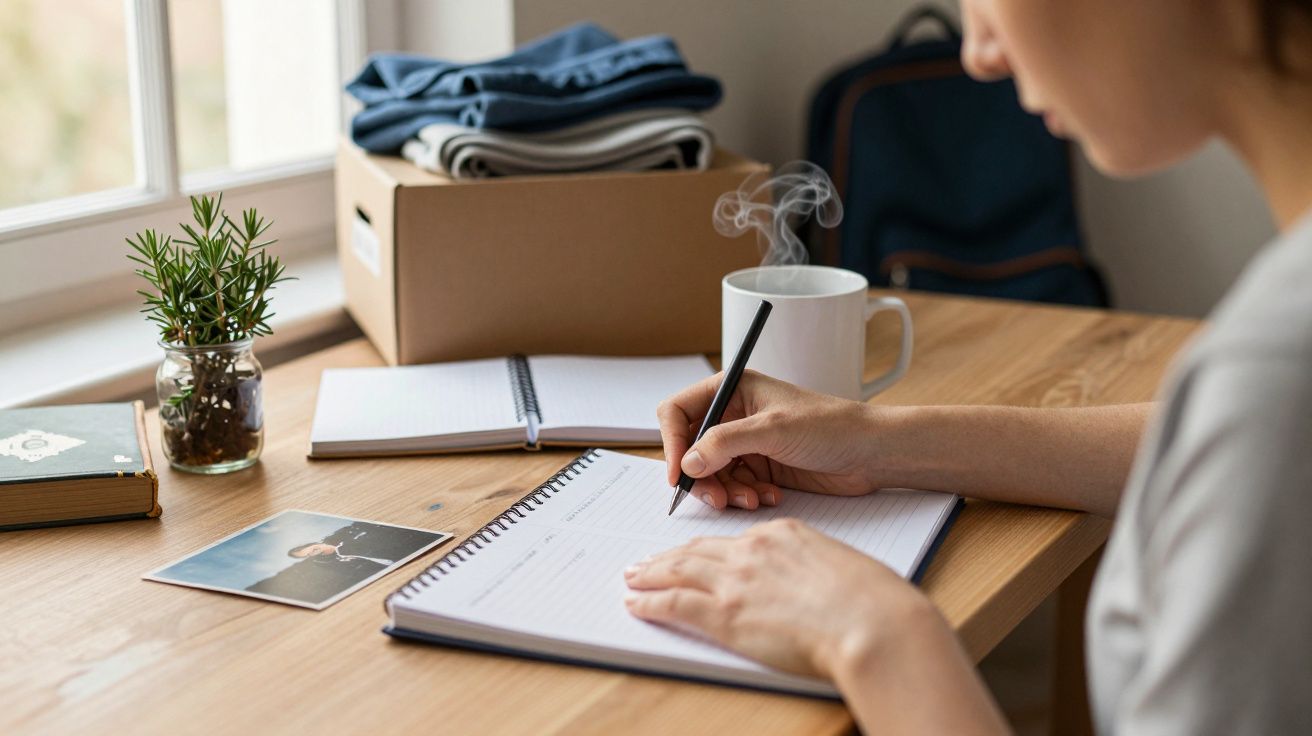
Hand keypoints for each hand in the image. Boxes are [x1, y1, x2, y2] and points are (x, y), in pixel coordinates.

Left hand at [623, 518, 937, 678]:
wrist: (872, 622)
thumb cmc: (870, 601)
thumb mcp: (838, 565)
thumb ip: (810, 567)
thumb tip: (803, 584)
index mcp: (782, 534)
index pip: (732, 539)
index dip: (707, 548)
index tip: (694, 553)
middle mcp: (752, 550)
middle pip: (698, 550)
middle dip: (668, 555)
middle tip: (647, 561)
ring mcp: (735, 581)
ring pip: (678, 570)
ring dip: (650, 573)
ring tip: (633, 577)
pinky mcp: (724, 614)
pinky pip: (674, 603)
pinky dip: (650, 602)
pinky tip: (636, 604)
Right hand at [657, 370, 886, 509]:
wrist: (871, 453)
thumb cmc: (831, 425)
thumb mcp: (773, 429)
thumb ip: (724, 443)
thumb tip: (687, 462)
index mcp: (732, 389)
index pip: (678, 411)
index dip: (670, 442)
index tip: (677, 473)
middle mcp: (734, 414)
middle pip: (690, 449)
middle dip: (701, 476)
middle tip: (716, 498)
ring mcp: (746, 443)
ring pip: (710, 473)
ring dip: (725, 491)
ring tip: (750, 499)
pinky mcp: (760, 467)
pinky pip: (733, 486)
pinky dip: (744, 496)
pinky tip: (769, 496)